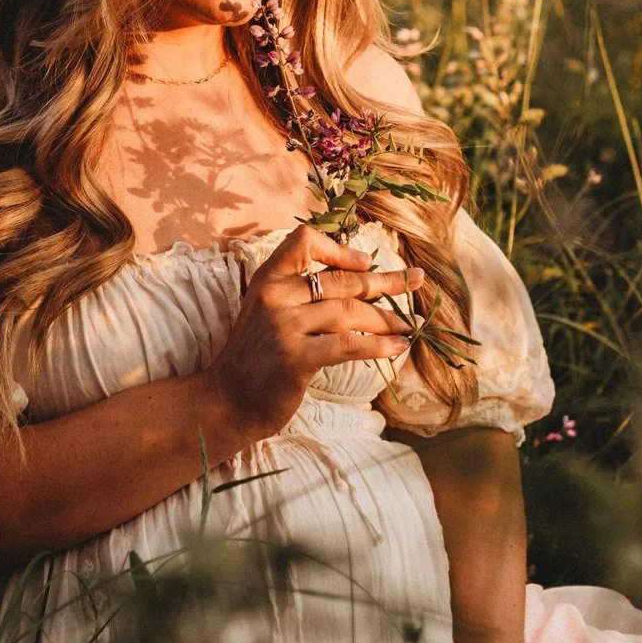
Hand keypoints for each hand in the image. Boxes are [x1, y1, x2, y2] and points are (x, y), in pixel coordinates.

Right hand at [201, 223, 423, 450]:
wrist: (225, 402)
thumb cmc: (254, 358)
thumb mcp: (266, 312)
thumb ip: (298, 292)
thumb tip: (357, 277)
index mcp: (266, 279)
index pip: (304, 241)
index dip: (340, 249)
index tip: (367, 262)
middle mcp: (274, 296)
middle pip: (341, 281)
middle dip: (385, 281)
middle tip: (416, 281)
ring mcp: (283, 327)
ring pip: (350, 312)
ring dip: (387, 318)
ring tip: (408, 325)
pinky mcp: (296, 358)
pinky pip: (349, 345)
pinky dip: (379, 346)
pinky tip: (397, 348)